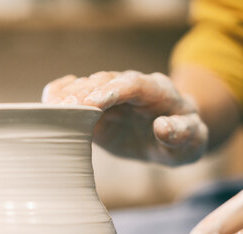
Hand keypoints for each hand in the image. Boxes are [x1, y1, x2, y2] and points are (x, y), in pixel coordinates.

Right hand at [42, 71, 207, 165]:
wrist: (174, 135)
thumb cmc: (185, 139)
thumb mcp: (193, 142)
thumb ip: (182, 133)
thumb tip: (162, 127)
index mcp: (157, 91)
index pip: (134, 84)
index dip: (113, 90)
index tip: (93, 102)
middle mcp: (131, 86)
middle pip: (105, 81)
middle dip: (85, 93)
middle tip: (65, 109)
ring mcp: (112, 94)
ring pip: (87, 85)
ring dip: (69, 96)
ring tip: (52, 109)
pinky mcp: (97, 107)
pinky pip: (77, 93)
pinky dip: (63, 94)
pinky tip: (50, 101)